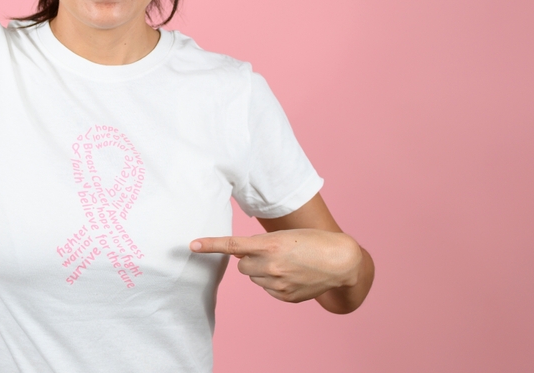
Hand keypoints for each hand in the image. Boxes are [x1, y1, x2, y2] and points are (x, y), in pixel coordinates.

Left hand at [190, 229, 362, 302]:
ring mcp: (278, 284)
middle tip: (271, 254)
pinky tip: (293, 276)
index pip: (233, 245)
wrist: (341, 261)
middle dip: (251, 260)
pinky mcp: (285, 297)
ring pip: (254, 279)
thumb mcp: (286, 236)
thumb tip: (240, 256)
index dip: (210, 245)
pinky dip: (275, 283)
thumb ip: (261, 245)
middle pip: (242, 266)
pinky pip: (268, 290)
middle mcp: (271, 266)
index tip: (192, 245)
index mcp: (270, 245)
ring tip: (287, 264)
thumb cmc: (312, 242)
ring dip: (263, 271)